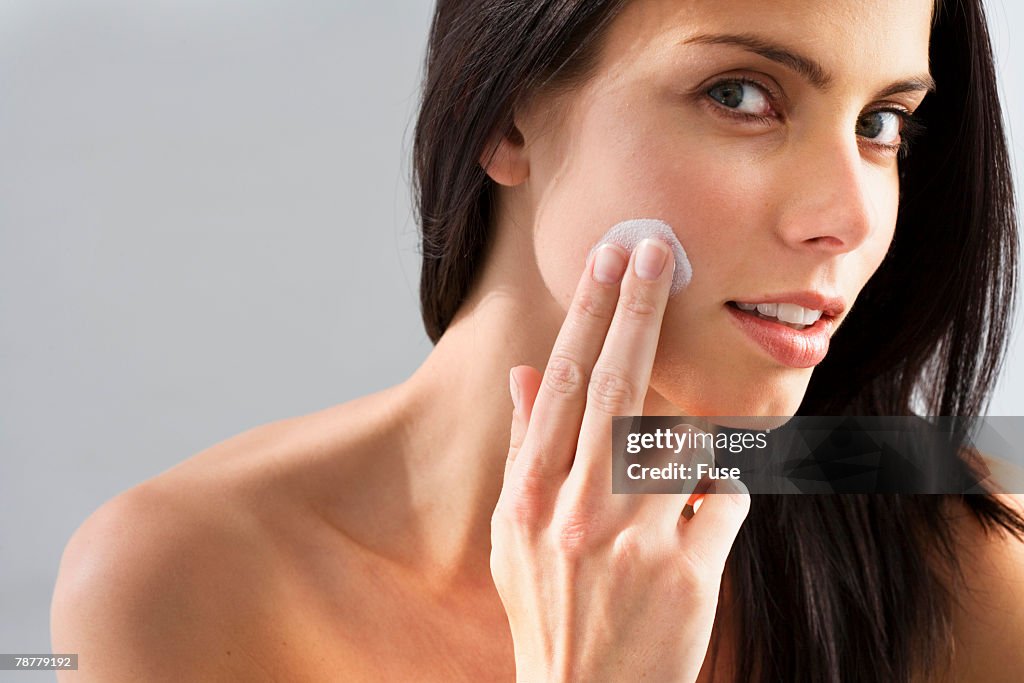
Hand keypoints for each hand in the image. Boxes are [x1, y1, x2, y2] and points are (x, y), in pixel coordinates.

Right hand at [490, 238, 750, 682]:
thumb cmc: (549, 610)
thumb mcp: (514, 536)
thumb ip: (525, 450)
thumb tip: (525, 372)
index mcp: (529, 497)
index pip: (561, 385)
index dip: (588, 314)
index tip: (609, 259)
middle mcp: (576, 512)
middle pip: (616, 388)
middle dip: (638, 310)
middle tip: (657, 250)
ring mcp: (635, 543)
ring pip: (684, 439)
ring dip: (688, 443)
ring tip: (665, 484)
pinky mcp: (690, 573)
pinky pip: (725, 496)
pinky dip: (719, 494)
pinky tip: (696, 519)